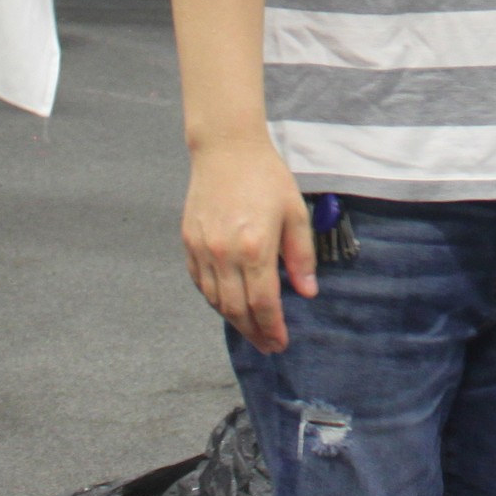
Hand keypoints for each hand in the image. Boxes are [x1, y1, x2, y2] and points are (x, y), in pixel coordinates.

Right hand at [181, 137, 314, 352]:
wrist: (226, 149)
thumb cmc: (266, 177)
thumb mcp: (294, 213)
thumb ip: (301, 256)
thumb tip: (307, 292)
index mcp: (255, 247)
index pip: (263, 303)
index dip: (272, 328)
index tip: (281, 342)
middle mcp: (224, 254)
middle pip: (237, 309)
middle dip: (254, 332)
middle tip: (268, 345)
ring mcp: (202, 249)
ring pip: (215, 301)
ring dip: (234, 320)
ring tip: (251, 330)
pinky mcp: (188, 243)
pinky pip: (200, 283)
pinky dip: (214, 300)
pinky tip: (228, 305)